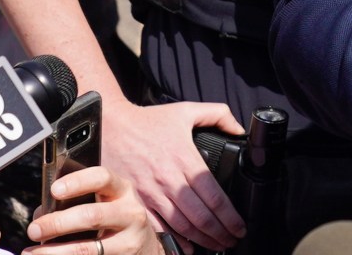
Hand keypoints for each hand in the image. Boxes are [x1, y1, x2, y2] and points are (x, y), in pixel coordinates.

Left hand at [23, 164, 160, 254]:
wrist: (144, 246)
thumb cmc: (114, 218)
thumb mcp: (106, 202)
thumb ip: (78, 201)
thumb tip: (42, 215)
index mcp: (122, 190)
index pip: (102, 178)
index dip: (77, 182)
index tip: (54, 190)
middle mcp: (130, 213)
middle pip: (92, 216)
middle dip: (58, 223)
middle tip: (33, 230)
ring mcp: (128, 241)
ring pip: (88, 249)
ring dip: (54, 252)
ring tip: (31, 253)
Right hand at [98, 94, 243, 250]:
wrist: (111, 127)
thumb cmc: (148, 122)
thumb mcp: (187, 110)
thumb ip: (218, 114)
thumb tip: (238, 128)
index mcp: (185, 160)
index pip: (214, 197)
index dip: (231, 217)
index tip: (240, 227)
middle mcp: (170, 180)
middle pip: (201, 217)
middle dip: (221, 234)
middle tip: (232, 241)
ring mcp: (151, 193)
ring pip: (182, 226)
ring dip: (202, 240)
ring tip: (216, 246)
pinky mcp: (136, 201)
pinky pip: (157, 227)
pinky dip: (174, 241)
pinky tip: (187, 247)